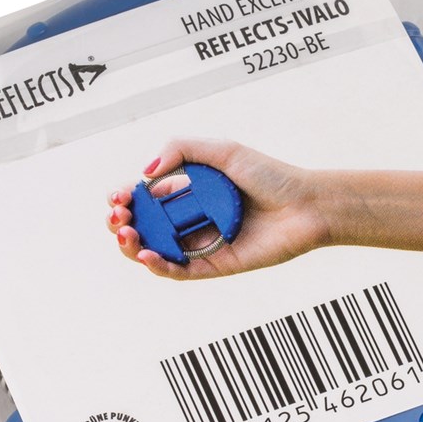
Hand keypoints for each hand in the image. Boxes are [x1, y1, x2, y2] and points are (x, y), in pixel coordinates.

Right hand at [106, 138, 328, 280]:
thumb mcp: (223, 150)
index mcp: (186, 192)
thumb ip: (181, 150)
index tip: (116, 196)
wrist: (306, 205)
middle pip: (141, 227)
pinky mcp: (213, 265)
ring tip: (127, 233)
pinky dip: (159, 266)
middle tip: (118, 218)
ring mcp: (199, 244)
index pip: (143, 199)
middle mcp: (189, 219)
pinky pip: (179, 272)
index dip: (123, 199)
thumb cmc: (270, 176)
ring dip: (131, 246)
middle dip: (119, 223)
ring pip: (153, 252)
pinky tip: (148, 255)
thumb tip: (145, 171)